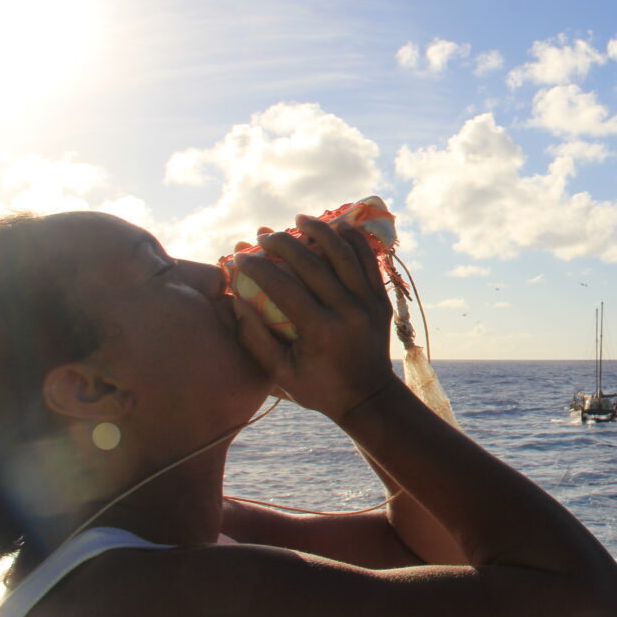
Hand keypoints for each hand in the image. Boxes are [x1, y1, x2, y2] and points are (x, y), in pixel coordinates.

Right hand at [233, 215, 395, 420]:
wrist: (369, 397)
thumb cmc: (319, 388)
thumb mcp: (281, 374)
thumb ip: (255, 339)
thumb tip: (235, 302)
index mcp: (321, 331)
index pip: (284, 287)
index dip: (259, 268)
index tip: (240, 257)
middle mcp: (348, 311)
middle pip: (313, 264)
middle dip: (284, 244)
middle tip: (264, 235)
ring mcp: (369, 303)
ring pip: (344, 255)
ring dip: (322, 232)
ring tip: (300, 219)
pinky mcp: (381, 299)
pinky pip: (368, 261)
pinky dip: (354, 241)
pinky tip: (339, 226)